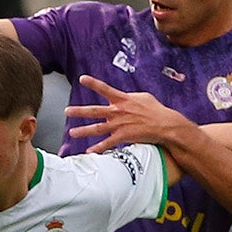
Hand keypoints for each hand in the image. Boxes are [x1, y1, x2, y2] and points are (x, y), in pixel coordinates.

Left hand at [65, 75, 185, 149]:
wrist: (165, 125)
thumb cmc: (156, 110)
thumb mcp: (143, 97)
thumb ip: (129, 97)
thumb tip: (123, 97)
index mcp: (123, 99)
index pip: (105, 89)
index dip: (93, 83)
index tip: (82, 79)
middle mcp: (118, 111)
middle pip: (94, 111)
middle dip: (79, 111)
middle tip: (66, 111)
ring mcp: (119, 125)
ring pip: (97, 128)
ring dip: (83, 131)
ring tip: (72, 132)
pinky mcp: (123, 137)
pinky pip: (107, 143)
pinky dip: (98, 148)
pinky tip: (89, 152)